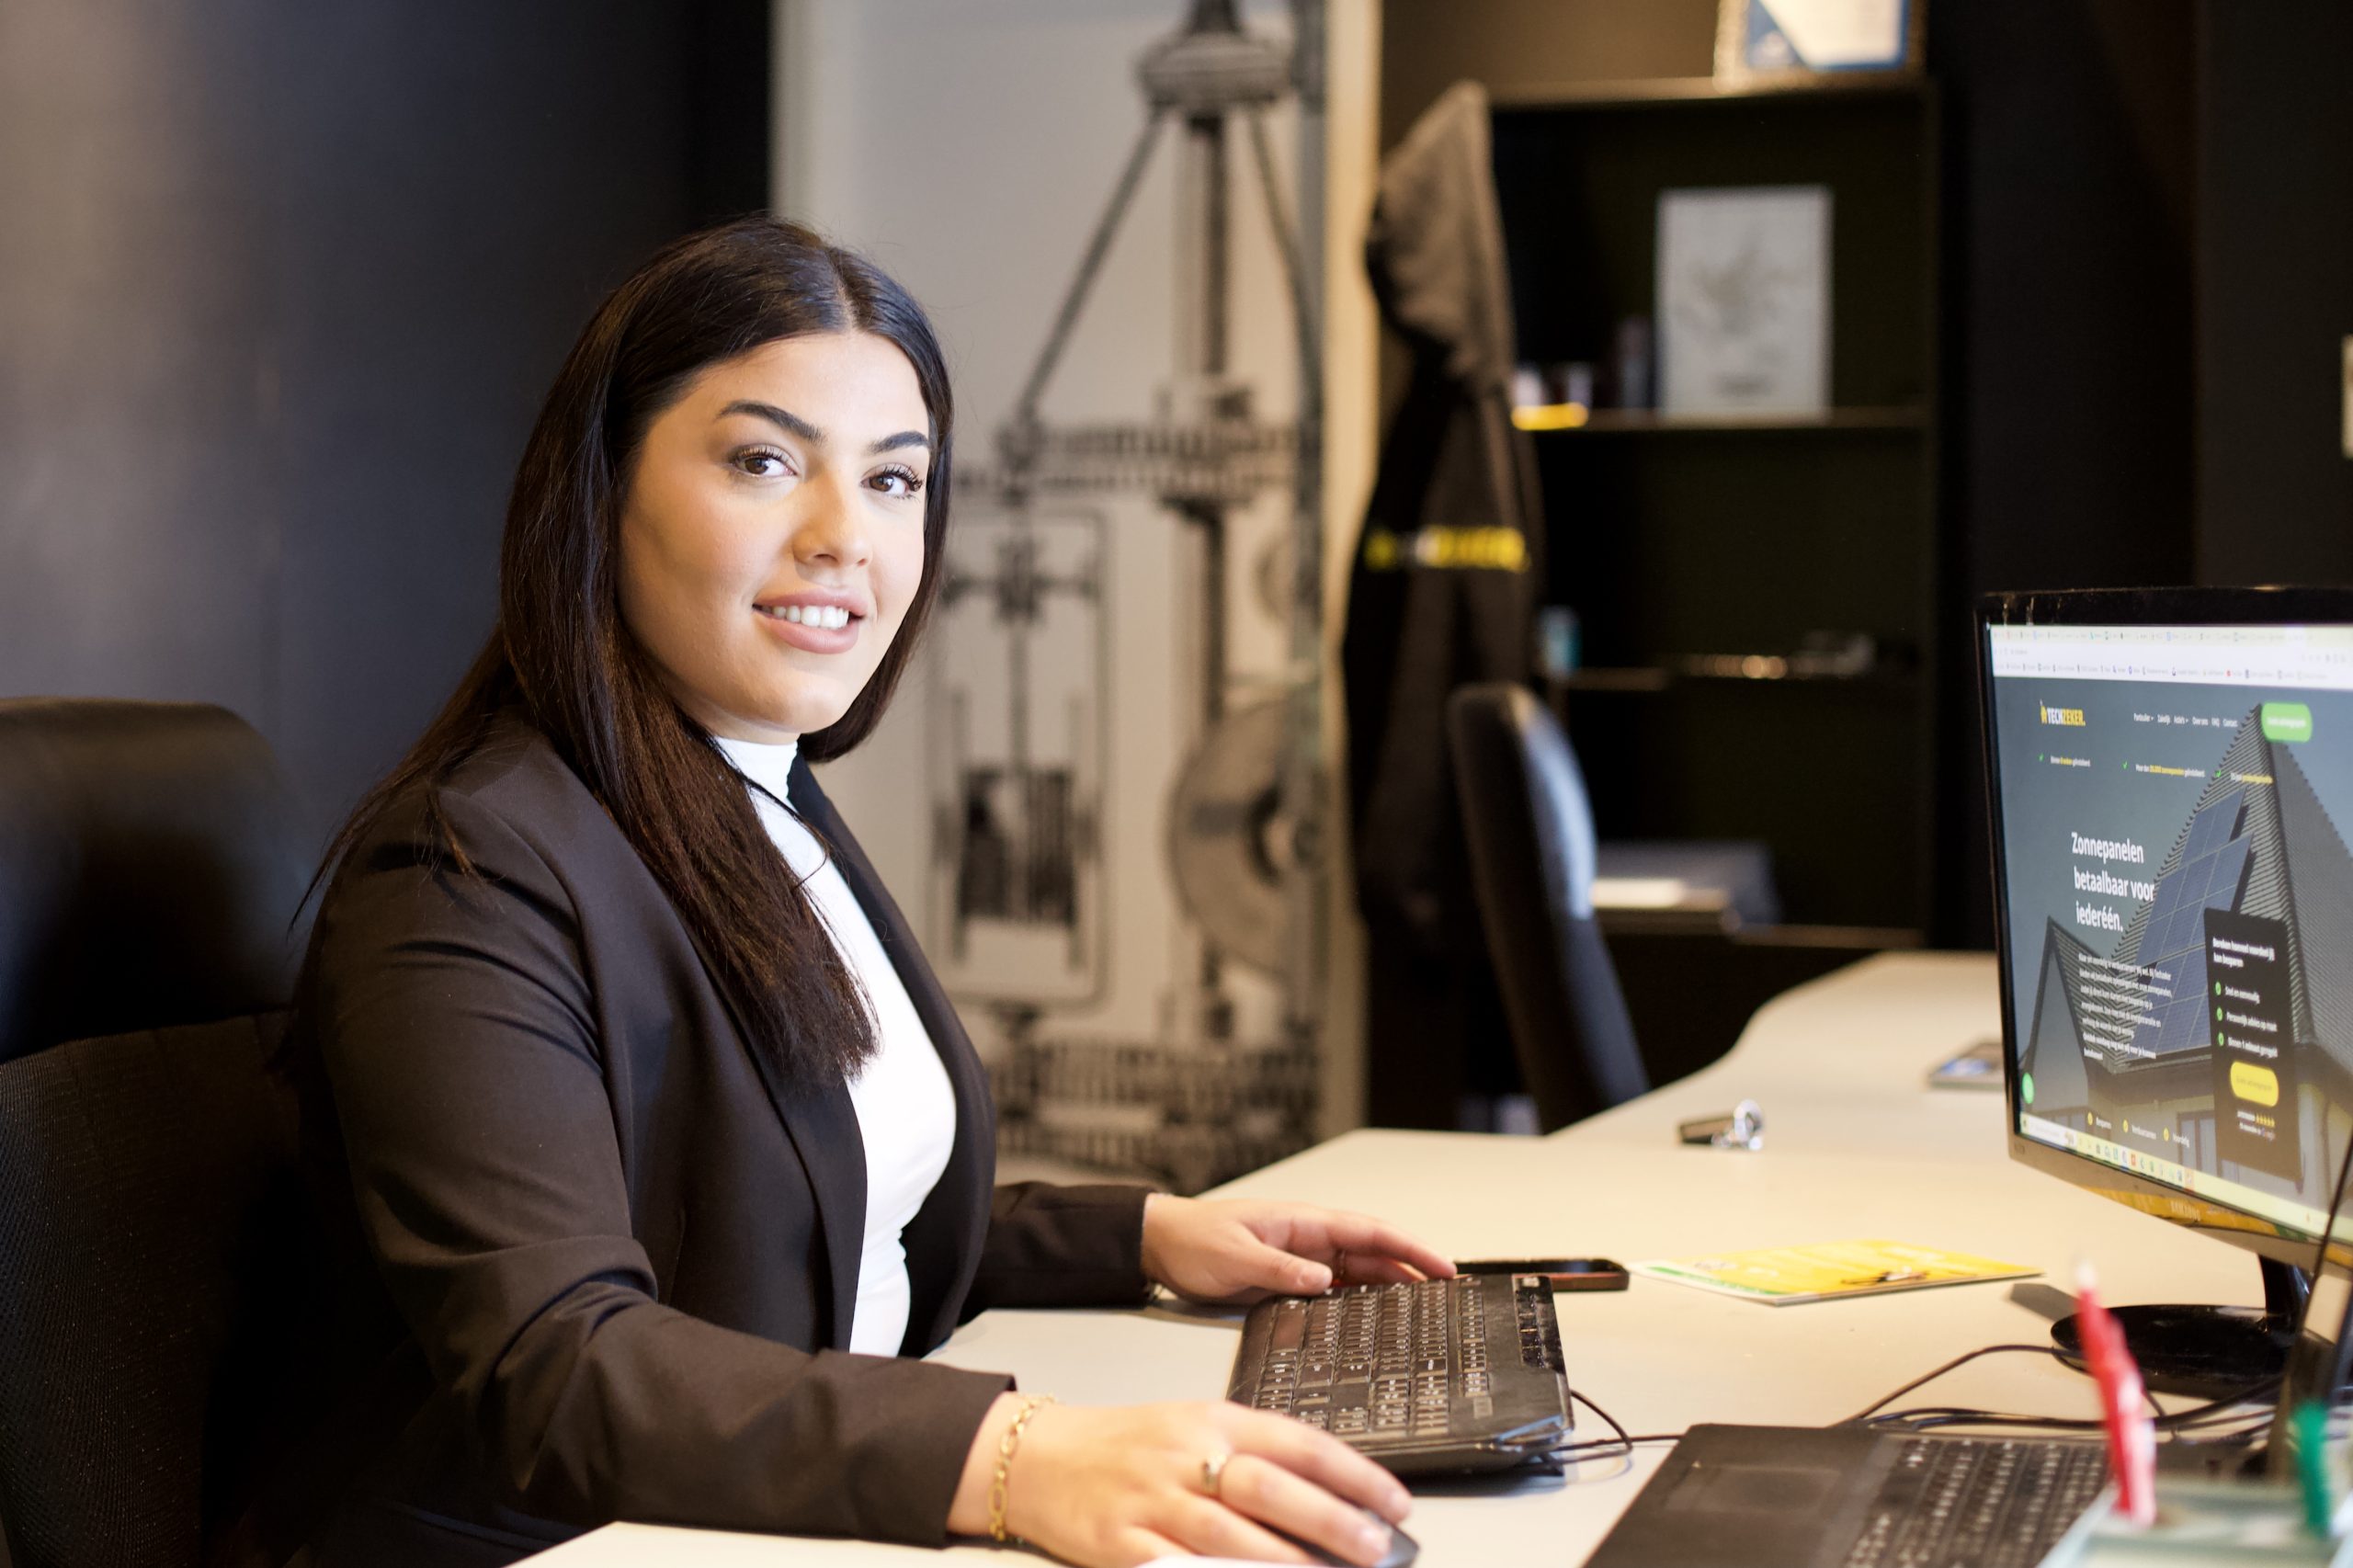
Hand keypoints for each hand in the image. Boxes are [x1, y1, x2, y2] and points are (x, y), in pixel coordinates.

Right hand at [949, 1394, 1411, 1565]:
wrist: (1039, 1458)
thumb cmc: (1128, 1445)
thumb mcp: (1195, 1426)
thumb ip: (1256, 1456)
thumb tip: (1331, 1497)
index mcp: (1214, 1419)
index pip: (1298, 1441)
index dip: (1354, 1473)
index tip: (1396, 1502)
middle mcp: (1188, 1456)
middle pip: (1271, 1488)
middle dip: (1333, 1521)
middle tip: (1377, 1546)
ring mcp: (1154, 1503)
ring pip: (1231, 1536)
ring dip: (1287, 1564)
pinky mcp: (1124, 1546)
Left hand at [1139, 1195, 1454, 1304]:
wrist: (1162, 1244)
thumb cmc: (1194, 1241)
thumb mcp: (1235, 1256)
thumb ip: (1280, 1268)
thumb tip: (1325, 1279)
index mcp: (1303, 1222)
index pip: (1370, 1230)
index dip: (1410, 1247)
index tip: (1442, 1266)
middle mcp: (1310, 1237)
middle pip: (1374, 1251)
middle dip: (1413, 1269)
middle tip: (1447, 1295)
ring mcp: (1303, 1257)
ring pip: (1360, 1270)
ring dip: (1391, 1285)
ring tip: (1424, 1309)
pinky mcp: (1291, 1276)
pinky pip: (1337, 1286)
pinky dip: (1361, 1299)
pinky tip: (1377, 1317)